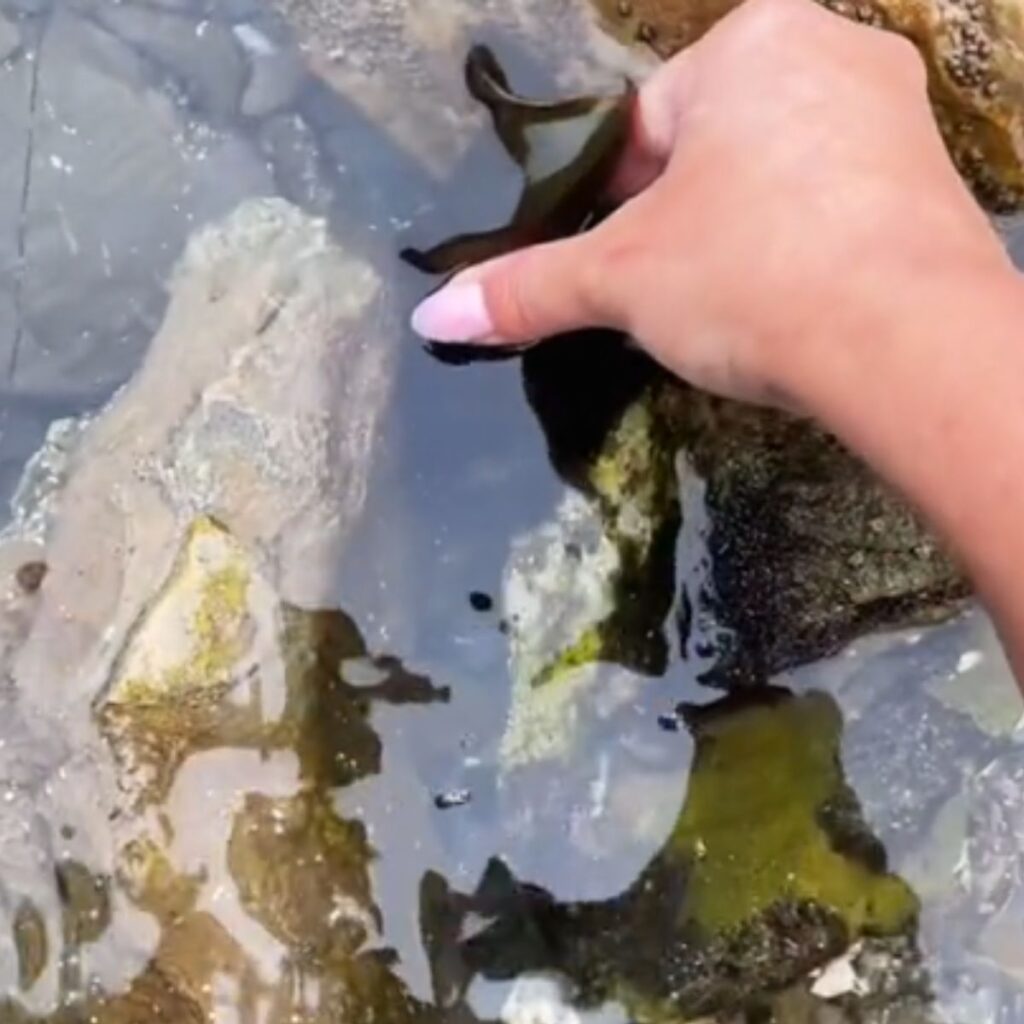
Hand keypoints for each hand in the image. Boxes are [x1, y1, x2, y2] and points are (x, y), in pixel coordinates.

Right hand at [410, 0, 1012, 415]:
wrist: (912, 342)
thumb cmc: (751, 276)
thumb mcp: (621, 281)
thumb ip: (528, 290)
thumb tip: (432, 317)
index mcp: (749, 44)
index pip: (642, 127)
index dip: (611, 203)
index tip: (613, 264)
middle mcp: (831, 50)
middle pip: (711, 148)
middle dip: (677, 219)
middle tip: (667, 293)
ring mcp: (894, 112)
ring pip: (776, 174)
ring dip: (738, 233)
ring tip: (731, 305)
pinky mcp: (935, 178)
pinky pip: (838, 203)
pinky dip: (803, 247)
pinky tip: (793, 301)